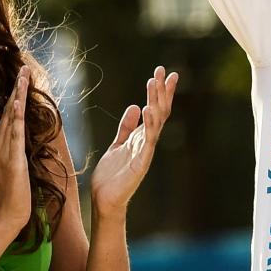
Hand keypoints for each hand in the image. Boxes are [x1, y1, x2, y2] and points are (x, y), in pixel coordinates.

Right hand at [0, 67, 34, 238]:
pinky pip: (14, 134)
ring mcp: (4, 151)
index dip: (12, 95)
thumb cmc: (8, 189)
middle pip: (9, 110)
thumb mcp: (2, 162)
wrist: (6, 213)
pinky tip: (17, 103)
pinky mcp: (12, 159)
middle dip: (17, 88)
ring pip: (12, 118)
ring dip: (18, 95)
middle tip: (24, 67)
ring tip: (23, 75)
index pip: (6, 114)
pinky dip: (15, 117)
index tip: (19, 77)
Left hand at [88, 66, 178, 218]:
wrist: (105, 200)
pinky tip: (148, 109)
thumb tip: (134, 106)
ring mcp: (146, 150)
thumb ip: (126, 127)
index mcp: (142, 136)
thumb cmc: (111, 176)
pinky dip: (149, 124)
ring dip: (156, 102)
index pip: (156, 109)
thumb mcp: (116, 144)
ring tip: (155, 84)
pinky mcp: (141, 162)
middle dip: (161, 91)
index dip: (160, 92)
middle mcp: (147, 141)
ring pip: (156, 122)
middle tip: (163, 71)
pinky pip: (148, 140)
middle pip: (159, 111)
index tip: (164, 73)